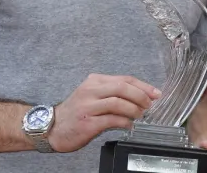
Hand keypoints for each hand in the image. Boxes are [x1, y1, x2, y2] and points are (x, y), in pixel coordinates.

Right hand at [46, 73, 161, 152]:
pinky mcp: (87, 122)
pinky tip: (129, 125)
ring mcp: (88, 106)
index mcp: (95, 81)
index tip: (155, 93)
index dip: (143, 86)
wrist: (51, 127)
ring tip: (140, 115)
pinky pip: (112, 120)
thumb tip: (140, 97)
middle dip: (141, 96)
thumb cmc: (76, 112)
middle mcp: (91, 91)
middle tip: (149, 105)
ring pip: (119, 103)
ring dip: (134, 110)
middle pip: (123, 87)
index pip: (125, 79)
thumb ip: (113, 93)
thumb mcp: (92, 95)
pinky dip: (125, 122)